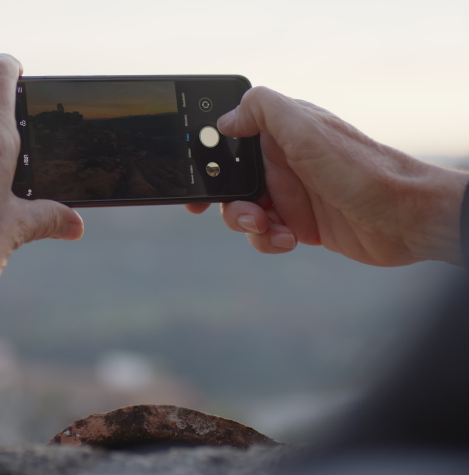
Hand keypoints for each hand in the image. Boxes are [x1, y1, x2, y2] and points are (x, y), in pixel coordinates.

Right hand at [186, 87, 467, 266]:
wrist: (404, 218)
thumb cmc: (360, 169)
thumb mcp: (306, 129)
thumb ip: (263, 110)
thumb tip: (226, 119)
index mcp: (281, 133)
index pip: (232, 138)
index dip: (208, 156)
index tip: (194, 175)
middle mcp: (283, 162)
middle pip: (230, 180)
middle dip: (223, 198)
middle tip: (226, 208)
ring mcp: (291, 194)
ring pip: (243, 211)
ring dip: (246, 223)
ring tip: (267, 226)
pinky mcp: (299, 224)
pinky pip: (265, 235)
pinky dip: (267, 241)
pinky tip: (289, 240)